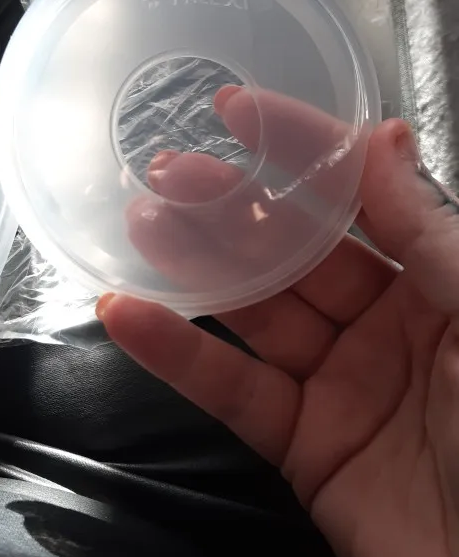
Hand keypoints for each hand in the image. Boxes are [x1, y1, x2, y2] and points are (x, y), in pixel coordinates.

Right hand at [100, 95, 458, 556]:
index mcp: (437, 279)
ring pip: (255, 311)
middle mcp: (384, 322)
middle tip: (169, 168)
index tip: (239, 110)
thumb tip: (382, 138)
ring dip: (194, 266)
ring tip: (139, 221)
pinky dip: (177, 355)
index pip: (356, 197)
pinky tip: (128, 315)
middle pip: (294, 250)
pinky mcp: (303, 445)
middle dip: (231, 205)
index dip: (299, 150)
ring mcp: (339, 382)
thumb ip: (430, 232)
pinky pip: (233, 390)